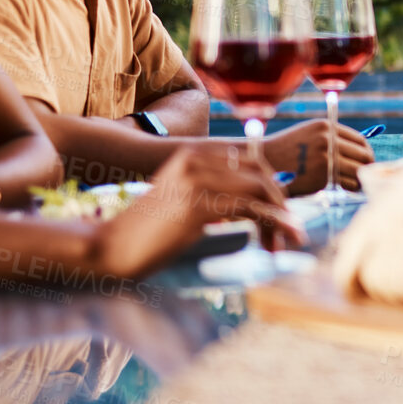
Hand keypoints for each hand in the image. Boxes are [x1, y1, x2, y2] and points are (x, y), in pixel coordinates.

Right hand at [93, 144, 304, 277]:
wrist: (111, 247)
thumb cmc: (148, 233)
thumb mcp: (184, 204)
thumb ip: (213, 197)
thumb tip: (253, 207)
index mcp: (192, 156)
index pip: (250, 163)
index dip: (272, 189)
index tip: (282, 217)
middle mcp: (196, 161)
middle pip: (260, 173)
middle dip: (281, 203)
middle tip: (290, 233)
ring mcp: (197, 180)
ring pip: (261, 190)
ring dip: (282, 216)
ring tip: (291, 241)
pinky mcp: (199, 205)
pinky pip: (252, 209)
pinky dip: (275, 222)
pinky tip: (284, 237)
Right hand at [264, 120, 375, 194]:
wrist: (263, 164)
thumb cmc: (287, 152)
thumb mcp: (308, 134)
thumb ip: (331, 138)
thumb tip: (361, 150)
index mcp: (326, 127)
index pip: (359, 140)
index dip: (365, 152)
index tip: (365, 161)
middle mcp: (328, 139)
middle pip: (363, 154)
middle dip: (366, 166)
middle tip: (364, 176)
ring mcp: (326, 157)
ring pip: (358, 170)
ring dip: (360, 179)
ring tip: (356, 184)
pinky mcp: (322, 176)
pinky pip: (347, 183)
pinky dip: (351, 188)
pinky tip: (347, 190)